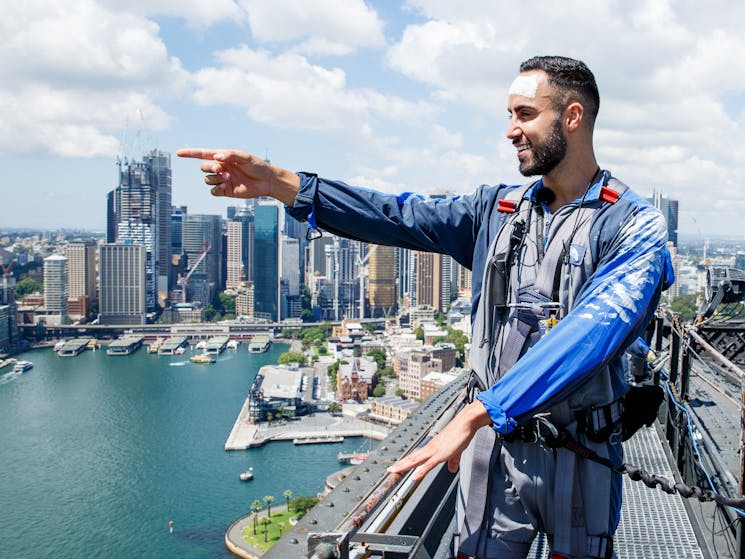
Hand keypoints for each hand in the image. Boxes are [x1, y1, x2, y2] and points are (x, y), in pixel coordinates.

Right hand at [176, 148, 299, 205]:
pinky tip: (225, 186)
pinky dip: (216, 189)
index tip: (178, 153)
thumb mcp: (245, 157)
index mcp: (223, 157)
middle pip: (204, 167)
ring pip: (207, 180)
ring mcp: (222, 180)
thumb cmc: (257, 166)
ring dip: (215, 179)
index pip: (203, 154)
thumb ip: (230, 155)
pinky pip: (213, 191)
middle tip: (221, 169)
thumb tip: (217, 157)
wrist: (267, 181)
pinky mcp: (226, 191)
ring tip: (228, 178)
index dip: (190, 153)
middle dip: (209, 167)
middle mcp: (221, 168)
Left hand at [387, 400, 491, 481]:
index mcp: (432, 448)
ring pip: (415, 460)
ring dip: (404, 466)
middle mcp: (430, 448)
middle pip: (412, 458)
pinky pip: (428, 465)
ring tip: (394, 471)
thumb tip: (452, 469)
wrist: (465, 422)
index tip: (398, 466)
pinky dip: (420, 472)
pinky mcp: (441, 454)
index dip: (407, 462)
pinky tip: (414, 477)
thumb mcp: (456, 451)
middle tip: (389, 470)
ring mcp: (434, 451)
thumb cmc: (460, 433)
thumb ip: (453, 461)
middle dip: (400, 464)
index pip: (416, 456)